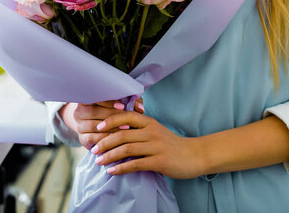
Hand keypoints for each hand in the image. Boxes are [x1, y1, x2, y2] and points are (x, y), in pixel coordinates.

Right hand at [61, 99, 143, 149]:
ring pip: (94, 126)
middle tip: (127, 122)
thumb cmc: (112, 111)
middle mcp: (79, 112)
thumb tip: (140, 108)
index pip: (95, 97)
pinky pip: (93, 139)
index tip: (122, 106)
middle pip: (94, 112)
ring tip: (125, 131)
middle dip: (111, 117)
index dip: (109, 102)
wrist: (96, 126)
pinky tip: (117, 141)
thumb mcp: (121, 104)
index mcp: (87, 99)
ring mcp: (79, 126)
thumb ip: (130, 103)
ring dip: (110, 129)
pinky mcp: (82, 139)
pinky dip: (105, 140)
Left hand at [90, 111, 204, 178]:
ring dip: (109, 156)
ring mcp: (156, 146)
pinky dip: (121, 168)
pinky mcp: (159, 161)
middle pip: (122, 135)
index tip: (98, 128)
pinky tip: (112, 171)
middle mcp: (151, 132)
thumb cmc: (172, 144)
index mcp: (149, 122)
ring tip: (98, 162)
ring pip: (126, 149)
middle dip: (104, 142)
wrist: (194, 155)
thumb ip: (140, 128)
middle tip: (93, 149)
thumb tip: (117, 129)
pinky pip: (135, 164)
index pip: (126, 117)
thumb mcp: (156, 130)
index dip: (110, 121)